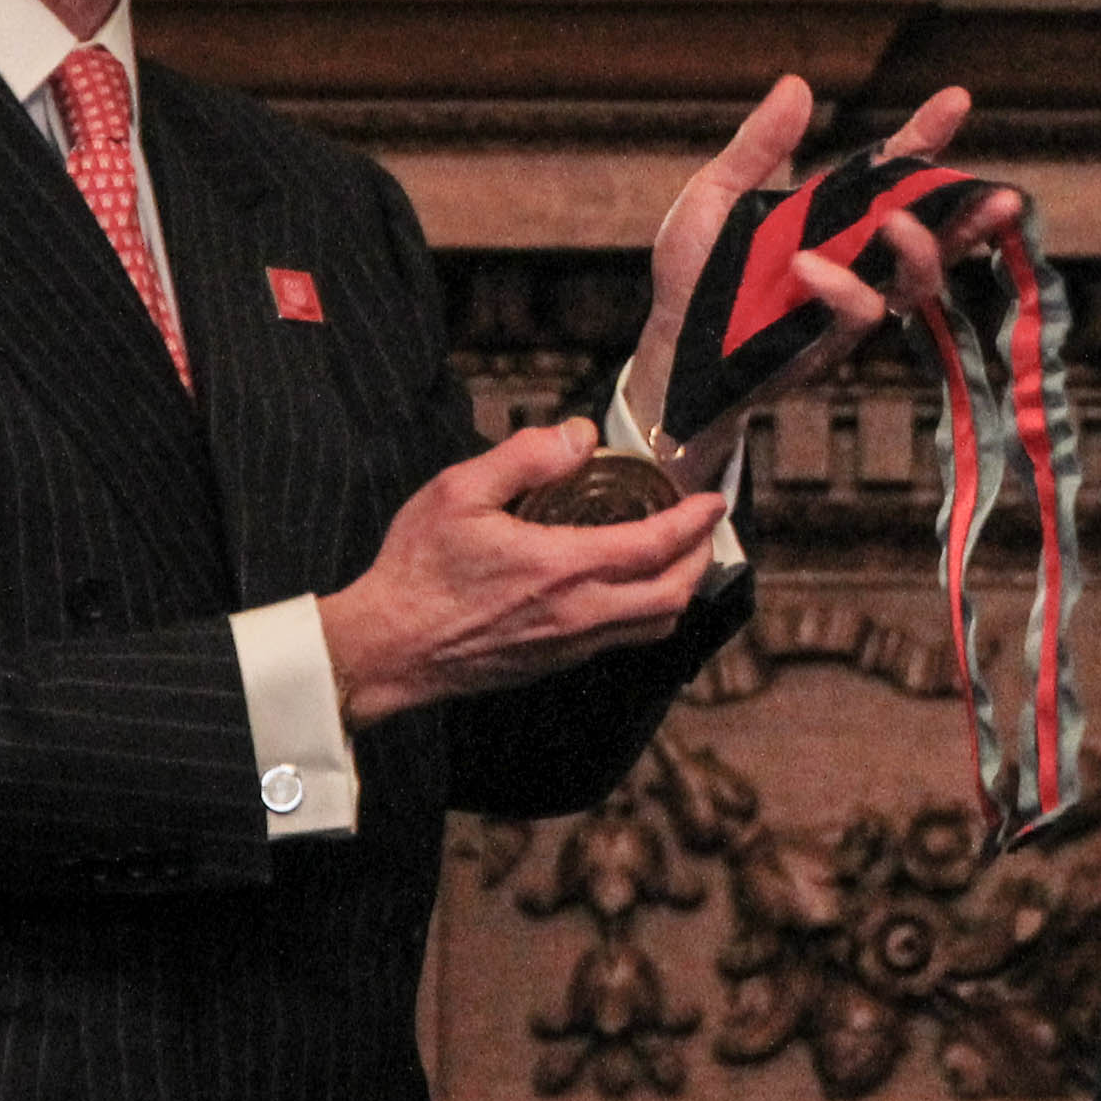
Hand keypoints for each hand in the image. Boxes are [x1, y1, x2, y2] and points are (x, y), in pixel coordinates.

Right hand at [316, 422, 732, 726]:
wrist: (386, 649)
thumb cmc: (417, 569)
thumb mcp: (460, 492)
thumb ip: (525, 457)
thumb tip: (581, 436)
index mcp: (562, 567)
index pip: (655, 546)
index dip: (695, 522)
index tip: (715, 499)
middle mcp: (579, 614)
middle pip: (673, 596)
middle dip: (700, 559)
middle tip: (702, 527)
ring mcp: (569, 645)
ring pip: (653, 626)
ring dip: (678, 590)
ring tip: (677, 556)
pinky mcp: (554, 664)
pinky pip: (621, 641)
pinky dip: (645, 613)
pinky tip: (630, 588)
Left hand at [640, 78, 1018, 482]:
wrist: (663, 349)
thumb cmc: (694, 274)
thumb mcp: (716, 194)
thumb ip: (757, 145)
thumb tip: (798, 84)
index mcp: (834, 214)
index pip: (896, 172)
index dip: (927, 137)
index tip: (956, 100)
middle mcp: (854, 258)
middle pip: (934, 232)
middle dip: (972, 213)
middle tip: (996, 195)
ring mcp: (848, 303)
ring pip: (917, 281)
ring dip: (921, 250)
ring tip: (897, 221)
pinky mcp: (829, 343)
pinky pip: (859, 315)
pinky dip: (841, 288)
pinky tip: (807, 265)